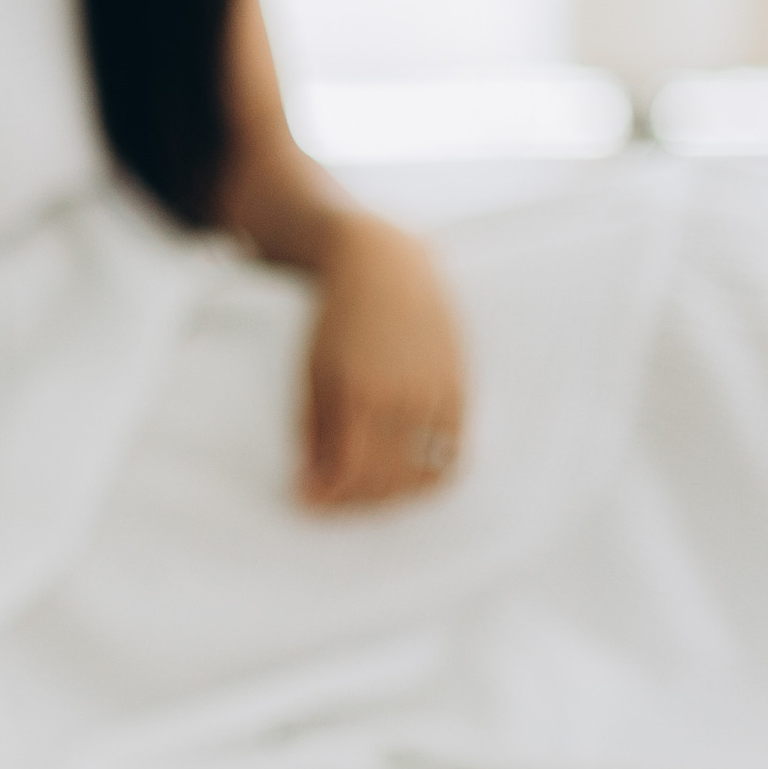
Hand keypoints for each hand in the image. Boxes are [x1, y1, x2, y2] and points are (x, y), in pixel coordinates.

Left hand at [299, 219, 465, 508]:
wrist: (387, 267)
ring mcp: (437, 395)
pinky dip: (429, 477)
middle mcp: (405, 397)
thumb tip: (311, 483)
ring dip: (391, 496)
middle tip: (331, 496)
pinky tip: (404, 477)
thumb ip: (312, 432)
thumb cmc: (340, 317)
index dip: (326, 496)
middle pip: (386, 481)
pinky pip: (453, 454)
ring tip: (364, 489)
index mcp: (361, 392)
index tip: (308, 499)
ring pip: (422, 475)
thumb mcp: (311, 373)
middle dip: (353, 500)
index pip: (349, 472)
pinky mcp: (459, 390)